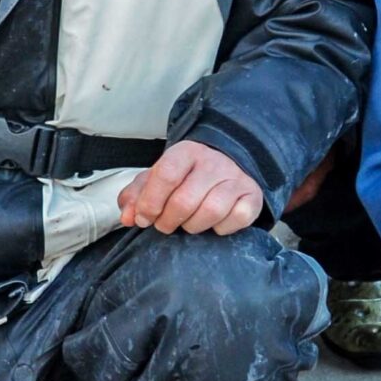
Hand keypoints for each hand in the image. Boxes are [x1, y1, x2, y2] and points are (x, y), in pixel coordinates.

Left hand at [117, 139, 263, 235]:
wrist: (228, 163)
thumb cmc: (187, 176)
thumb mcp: (158, 178)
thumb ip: (137, 195)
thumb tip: (128, 217)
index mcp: (187, 152)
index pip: (166, 175)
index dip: (150, 202)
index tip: (144, 218)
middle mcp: (214, 162)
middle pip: (185, 200)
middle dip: (168, 221)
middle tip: (164, 225)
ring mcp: (236, 179)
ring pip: (211, 211)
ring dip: (193, 226)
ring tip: (187, 223)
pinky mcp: (252, 196)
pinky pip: (236, 219)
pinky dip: (221, 228)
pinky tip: (213, 223)